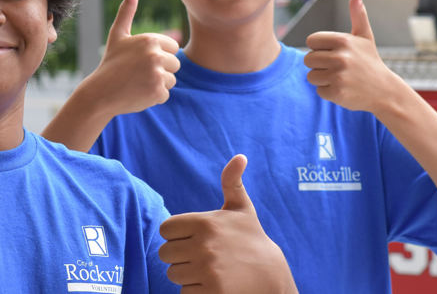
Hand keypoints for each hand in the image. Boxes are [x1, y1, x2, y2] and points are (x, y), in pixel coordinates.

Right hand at [86, 0, 180, 115]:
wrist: (100, 92)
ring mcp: (157, 74)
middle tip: (140, 73)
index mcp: (151, 40)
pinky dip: (154, 97)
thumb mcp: (118, 35)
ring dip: (159, 84)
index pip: (174, 48)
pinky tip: (138, 93)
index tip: (142, 60)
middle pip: (176, 64)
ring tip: (139, 83)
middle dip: (161, 70)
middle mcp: (156, 55)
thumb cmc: (111, 62)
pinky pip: (166, 94)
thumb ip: (127, 11)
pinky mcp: (157, 92)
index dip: (160, 55)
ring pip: (172, 80)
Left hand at [158, 155, 295, 293]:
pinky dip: (195, 290)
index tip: (193, 237)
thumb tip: (240, 156)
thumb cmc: (251, 238)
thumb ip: (232, 181)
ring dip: (186, 274)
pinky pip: (184, 292)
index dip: (176, 235)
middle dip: (179, 256)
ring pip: (173, 274)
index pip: (165, 229)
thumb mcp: (241, 208)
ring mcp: (207, 270)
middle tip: (201, 255)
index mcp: (205, 222)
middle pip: (165, 254)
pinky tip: (213, 284)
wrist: (271, 275)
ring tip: (208, 269)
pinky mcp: (211, 292)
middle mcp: (204, 245)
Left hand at [304, 0, 402, 112]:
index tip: (334, 53)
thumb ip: (357, 14)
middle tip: (339, 68)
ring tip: (341, 78)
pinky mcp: (337, 92)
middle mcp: (340, 57)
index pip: (311, 41)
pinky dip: (328, 91)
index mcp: (343, 40)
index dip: (320, 48)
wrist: (384, 91)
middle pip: (308, 59)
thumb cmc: (370, 61)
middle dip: (320, 64)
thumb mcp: (365, 36)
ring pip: (311, 76)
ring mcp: (338, 75)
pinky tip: (343, 88)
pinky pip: (318, 90)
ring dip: (322, 79)